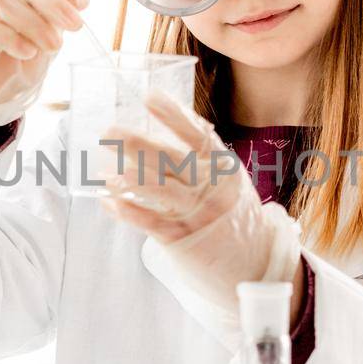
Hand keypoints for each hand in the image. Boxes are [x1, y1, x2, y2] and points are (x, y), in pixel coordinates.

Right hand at [0, 0, 88, 129]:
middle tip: (76, 25)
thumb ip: (58, 18)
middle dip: (53, 3)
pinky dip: (9, 38)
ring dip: (33, 23)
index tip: (83, 1)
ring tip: (54, 45)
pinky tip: (27, 51)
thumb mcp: (44, 37)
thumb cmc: (14, 57)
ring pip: (2, 0)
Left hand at [100, 92, 301, 315]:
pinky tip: (110, 202)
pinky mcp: (183, 239)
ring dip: (129, 176)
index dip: (174, 114)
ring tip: (106, 165)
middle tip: (110, 132)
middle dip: (137, 144)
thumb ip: (203, 163)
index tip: (150, 98)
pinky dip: (129, 211)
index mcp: (224, 167)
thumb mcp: (230, 184)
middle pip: (171, 159)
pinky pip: (151, 222)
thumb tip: (163, 137)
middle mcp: (212, 187)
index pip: (198, 134)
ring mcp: (198, 213)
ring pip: (160, 189)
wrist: (256, 265)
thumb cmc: (237, 220)